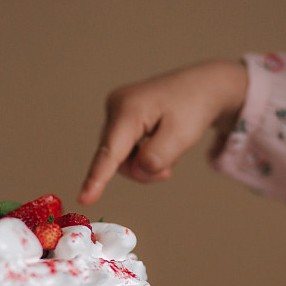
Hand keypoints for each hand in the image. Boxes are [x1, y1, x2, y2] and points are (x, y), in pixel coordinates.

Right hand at [77, 59, 247, 204]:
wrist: (202, 86)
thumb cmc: (193, 106)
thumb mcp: (182, 136)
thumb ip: (156, 158)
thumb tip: (136, 170)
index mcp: (129, 109)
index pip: (111, 152)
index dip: (96, 178)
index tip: (84, 199)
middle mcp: (116, 105)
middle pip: (115, 157)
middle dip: (141, 169)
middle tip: (169, 169)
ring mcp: (116, 108)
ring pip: (119, 155)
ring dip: (143, 163)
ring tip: (169, 153)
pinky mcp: (120, 115)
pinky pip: (123, 147)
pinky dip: (141, 154)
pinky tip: (159, 144)